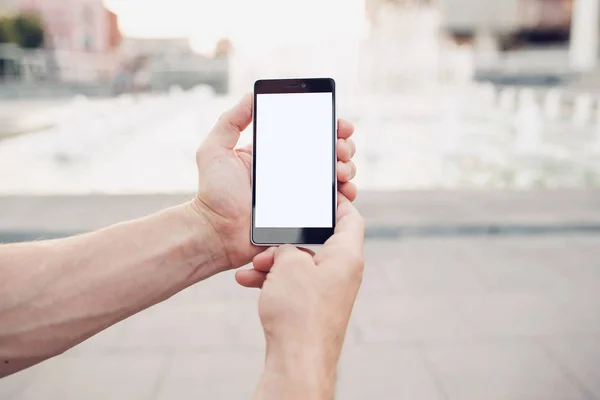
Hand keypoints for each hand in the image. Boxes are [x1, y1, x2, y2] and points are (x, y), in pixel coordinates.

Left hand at [192, 93, 357, 269]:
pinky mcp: (305, 216)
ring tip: (340, 170)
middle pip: (329, 153)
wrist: (216, 233)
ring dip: (346, 168)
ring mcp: (300, 194)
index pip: (308, 134)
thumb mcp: (215, 150)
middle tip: (340, 149)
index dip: (330, 127)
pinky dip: (345, 195)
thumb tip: (252, 94)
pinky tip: (344, 190)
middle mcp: (291, 171)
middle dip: (343, 147)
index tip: (340, 125)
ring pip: (336, 176)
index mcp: (275, 154)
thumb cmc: (212, 193)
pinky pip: (332, 204)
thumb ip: (230, 121)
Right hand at [236, 195, 364, 375]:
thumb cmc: (298, 311)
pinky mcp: (312, 307)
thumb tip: (286, 248)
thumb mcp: (289, 264)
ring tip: (251, 267)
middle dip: (287, 239)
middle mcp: (342, 272)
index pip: (351, 218)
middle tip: (266, 240)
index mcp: (346, 256)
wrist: (296, 361)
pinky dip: (273, 280)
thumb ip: (288, 244)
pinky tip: (247, 281)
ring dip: (274, 262)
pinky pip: (293, 284)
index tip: (317, 193)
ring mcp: (327, 291)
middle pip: (318, 241)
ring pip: (300, 264)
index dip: (336, 202)